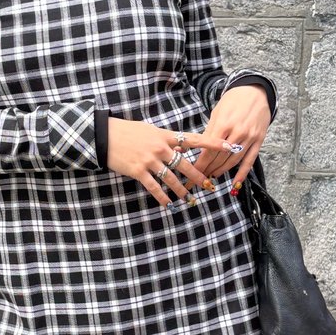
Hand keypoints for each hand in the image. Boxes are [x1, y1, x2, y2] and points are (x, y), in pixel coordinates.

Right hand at [106, 117, 242, 207]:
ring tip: (191, 200)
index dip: (214, 144)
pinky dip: (162, 197)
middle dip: (199, 177)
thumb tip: (180, 148)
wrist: (105, 135)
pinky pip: (154, 187)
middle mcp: (161, 148)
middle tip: (210, 186)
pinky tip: (169, 204)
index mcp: (166, 135)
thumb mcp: (150, 130)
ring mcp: (150, 160)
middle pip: (186, 165)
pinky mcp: (139, 171)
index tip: (230, 147)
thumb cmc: (128, 131)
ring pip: (172, 179)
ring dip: (182, 191)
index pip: (195, 140)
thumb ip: (166, 139)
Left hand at [189, 86, 271, 191]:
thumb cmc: (232, 101)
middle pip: (220, 158)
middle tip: (198, 179)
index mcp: (224, 125)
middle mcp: (238, 133)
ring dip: (221, 171)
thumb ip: (208, 132)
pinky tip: (235, 184)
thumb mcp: (217, 113)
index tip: (191, 173)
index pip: (209, 151)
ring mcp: (250, 138)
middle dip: (208, 170)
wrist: (255, 91)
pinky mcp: (259, 141)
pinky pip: (249, 161)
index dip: (200, 164)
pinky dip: (242, 174)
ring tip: (211, 177)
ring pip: (233, 161)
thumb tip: (193, 148)